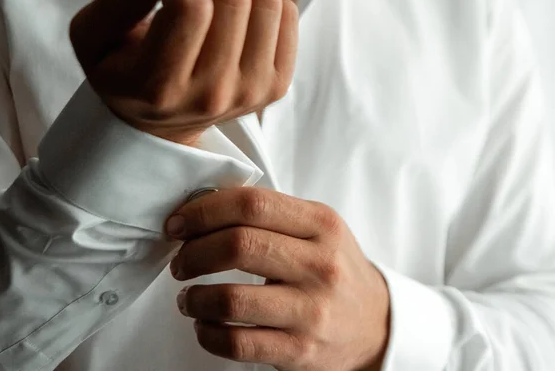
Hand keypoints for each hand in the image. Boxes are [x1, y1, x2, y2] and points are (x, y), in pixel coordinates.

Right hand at [69, 0, 297, 145]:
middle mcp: (211, 96)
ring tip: (211, 8)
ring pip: (265, 1)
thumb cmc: (124, 75)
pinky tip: (235, 24)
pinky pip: (286, 15)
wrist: (159, 125)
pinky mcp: (276, 86)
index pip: (190, 6)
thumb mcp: (94, 39)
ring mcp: (250, 93)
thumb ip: (118, 1)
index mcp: (160, 87)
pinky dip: (261, 6)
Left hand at [166, 188, 390, 369]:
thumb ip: (270, 214)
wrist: (375, 324)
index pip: (253, 204)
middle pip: (238, 245)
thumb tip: (202, 208)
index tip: (180, 223)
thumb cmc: (334, 269)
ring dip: (194, 297)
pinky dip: (207, 333)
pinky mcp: (300, 351)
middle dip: (192, 252)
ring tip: (188, 297)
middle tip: (181, 261)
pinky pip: (237, 344)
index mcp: (321, 225)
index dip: (204, 211)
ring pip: (231, 298)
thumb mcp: (318, 229)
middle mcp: (321, 265)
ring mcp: (312, 311)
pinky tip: (206, 325)